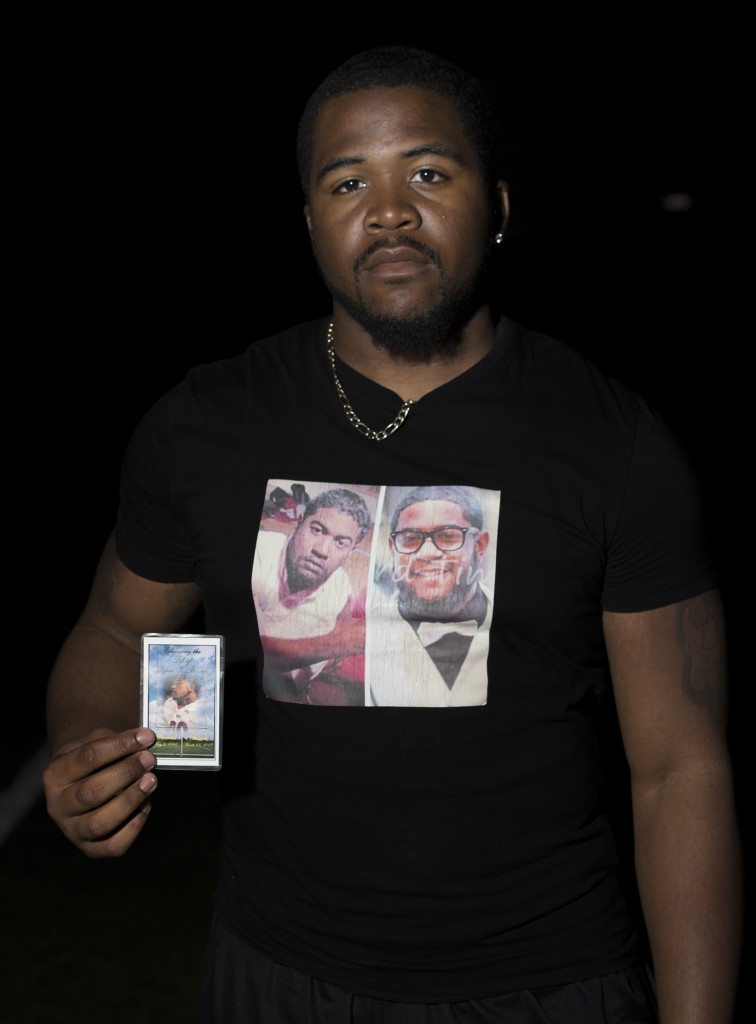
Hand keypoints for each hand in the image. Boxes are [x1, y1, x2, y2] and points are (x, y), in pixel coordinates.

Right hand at [43, 727, 157, 857]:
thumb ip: (116, 741)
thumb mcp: (95, 742)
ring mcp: (73, 831)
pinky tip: (146, 804)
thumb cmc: (92, 760)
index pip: (87, 758)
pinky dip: (135, 825)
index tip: (146, 737)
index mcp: (55, 775)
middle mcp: (58, 806)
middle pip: (91, 793)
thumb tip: (145, 741)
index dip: (120, 746)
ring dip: (130, 800)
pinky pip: (114, 845)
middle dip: (125, 774)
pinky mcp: (91, 849)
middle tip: (149, 760)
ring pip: (100, 823)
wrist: (82, 784)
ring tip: (151, 781)